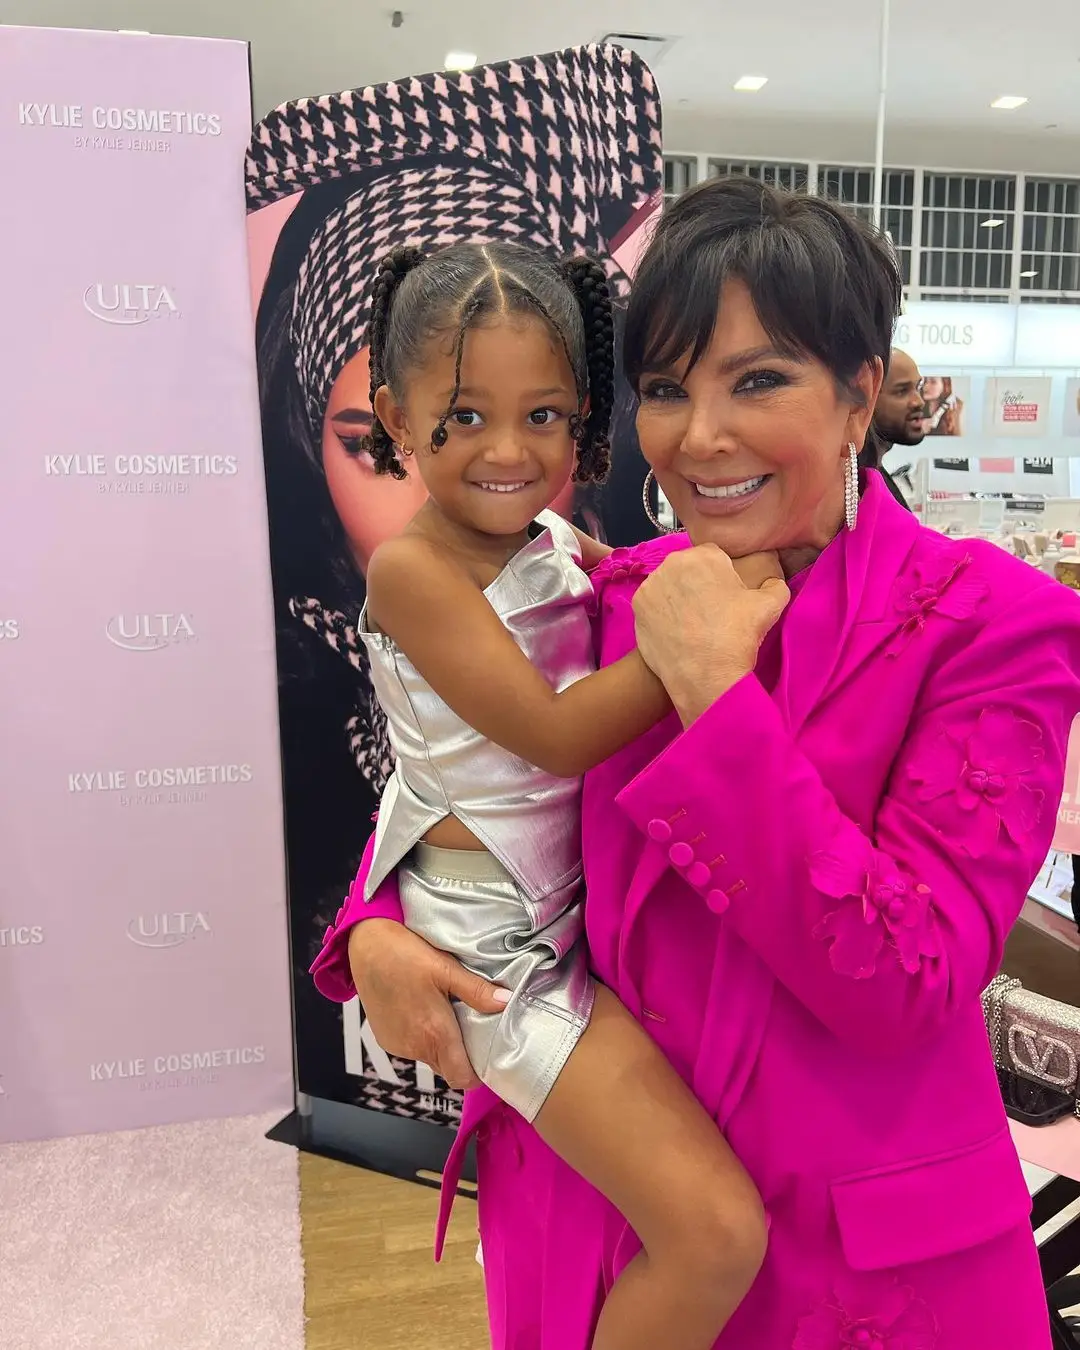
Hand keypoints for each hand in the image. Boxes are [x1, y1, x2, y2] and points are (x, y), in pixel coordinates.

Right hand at [347, 919, 508, 1090]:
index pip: (461, 1078)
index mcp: (435, 1034)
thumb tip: (506, 1002)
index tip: (487, 1053)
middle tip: (471, 1023)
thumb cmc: (405, 953)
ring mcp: (397, 1045)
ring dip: (440, 1044)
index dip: (477, 1072)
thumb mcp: (447, 968)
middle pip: (448, 1068)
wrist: (365, 945)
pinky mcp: (385, 1039)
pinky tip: (422, 1010)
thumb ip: (477, 991)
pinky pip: (411, 1048)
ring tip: (446, 1011)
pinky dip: (421, 1037)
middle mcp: (415, 1047)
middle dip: (462, 1055)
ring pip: (430, 1058)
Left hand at [632, 546, 788, 725]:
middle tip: (709, 611)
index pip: (713, 556)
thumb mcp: (771, 605)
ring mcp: (650, 585)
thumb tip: (772, 583)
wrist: (706, 676)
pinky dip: (662, 614)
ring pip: (668, 585)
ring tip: (692, 622)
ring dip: (678, 597)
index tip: (725, 597)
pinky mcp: (637, 607)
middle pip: (687, 569)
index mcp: (704, 555)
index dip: (721, 576)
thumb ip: (775, 586)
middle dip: (697, 584)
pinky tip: (675, 630)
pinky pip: (653, 604)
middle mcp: (672, 563)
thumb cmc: (738, 636)